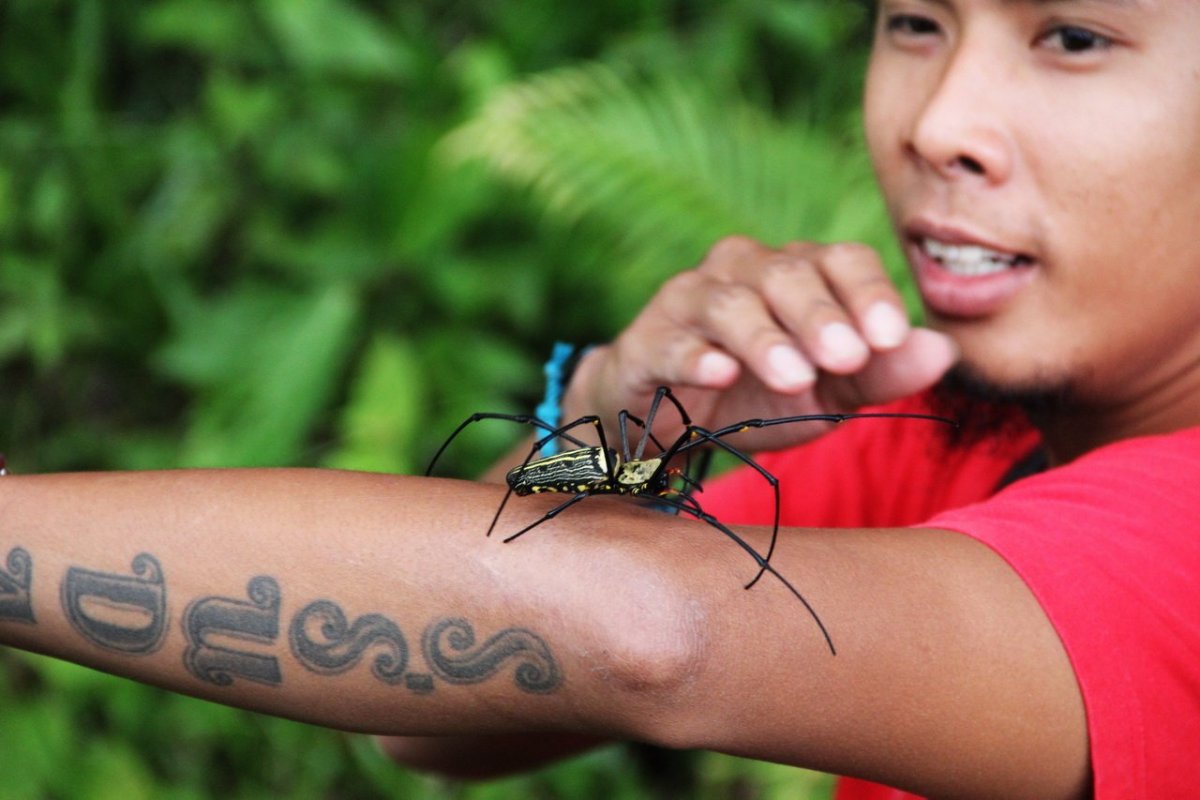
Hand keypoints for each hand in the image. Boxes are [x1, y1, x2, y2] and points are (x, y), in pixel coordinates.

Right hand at [566, 236, 956, 451]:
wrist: (668, 424)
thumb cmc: (757, 399)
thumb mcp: (831, 396)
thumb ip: (882, 373)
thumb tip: (945, 351)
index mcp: (797, 273)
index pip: (840, 260)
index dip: (868, 292)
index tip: (892, 337)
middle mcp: (742, 270)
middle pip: (786, 272)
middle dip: (820, 314)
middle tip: (849, 356)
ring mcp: (689, 300)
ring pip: (730, 301)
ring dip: (765, 338)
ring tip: (794, 377)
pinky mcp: (647, 342)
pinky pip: (671, 341)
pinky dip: (695, 356)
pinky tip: (719, 373)